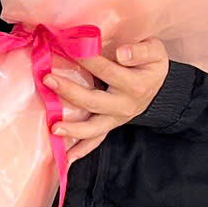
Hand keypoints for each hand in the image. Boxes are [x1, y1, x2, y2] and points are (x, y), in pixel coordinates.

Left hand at [44, 40, 168, 160]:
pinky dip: (81, 150)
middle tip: (48, 79)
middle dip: (69, 91)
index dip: (87, 59)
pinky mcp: (110, 126)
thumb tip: (121, 54)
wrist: (159, 87)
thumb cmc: (151, 64)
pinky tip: (66, 159)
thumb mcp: (156, 52)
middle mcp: (124, 105)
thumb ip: (141, 51)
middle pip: (94, 101)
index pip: (107, 71)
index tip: (67, 46)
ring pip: (93, 128)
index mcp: (135, 85)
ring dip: (73, 129)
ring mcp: (116, 119)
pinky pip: (96, 141)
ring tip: (53, 127)